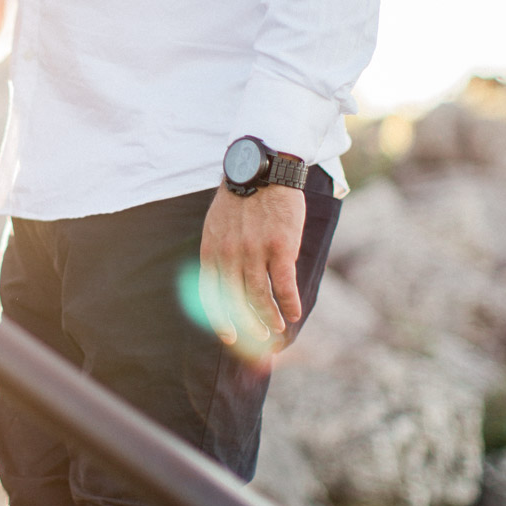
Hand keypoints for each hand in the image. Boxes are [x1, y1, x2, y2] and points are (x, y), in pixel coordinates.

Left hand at [198, 183, 304, 353]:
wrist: (262, 169)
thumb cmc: (241, 198)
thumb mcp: (216, 225)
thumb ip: (218, 252)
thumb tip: (221, 281)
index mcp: (211, 250)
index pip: (210, 296)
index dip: (220, 321)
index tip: (229, 337)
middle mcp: (229, 255)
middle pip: (237, 302)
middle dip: (248, 325)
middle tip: (259, 337)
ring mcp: (254, 252)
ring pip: (261, 298)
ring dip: (270, 318)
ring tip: (278, 327)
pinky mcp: (280, 247)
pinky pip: (284, 285)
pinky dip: (289, 303)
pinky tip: (295, 313)